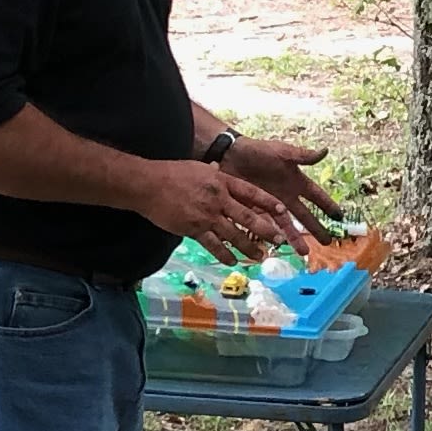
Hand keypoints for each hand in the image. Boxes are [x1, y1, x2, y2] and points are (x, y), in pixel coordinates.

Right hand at [142, 155, 300, 257]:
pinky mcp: (194, 228)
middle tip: (280, 241)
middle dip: (266, 231)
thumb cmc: (172, 173)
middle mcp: (219, 199)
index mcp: (222, 182)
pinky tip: (233, 261)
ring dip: (249, 247)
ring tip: (260, 256)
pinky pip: (214, 245)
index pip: (252, 193)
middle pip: (248, 217)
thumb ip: (213, 173)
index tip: (283, 212)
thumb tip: (219, 169)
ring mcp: (207, 215)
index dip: (268, 203)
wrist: (148, 184)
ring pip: (234, 235)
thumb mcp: (199, 169)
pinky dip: (224, 254)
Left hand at [220, 133, 337, 237]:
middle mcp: (286, 196)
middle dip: (316, 228)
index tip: (339, 217)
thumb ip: (302, 156)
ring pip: (286, 224)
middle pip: (304, 215)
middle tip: (327, 242)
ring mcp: (271, 204)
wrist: (229, 155)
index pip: (316, 196)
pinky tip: (277, 246)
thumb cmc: (258, 151)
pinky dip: (271, 235)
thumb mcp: (282, 152)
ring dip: (294, 238)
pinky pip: (265, 225)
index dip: (328, 205)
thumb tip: (325, 151)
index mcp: (295, 181)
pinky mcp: (255, 210)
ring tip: (304, 253)